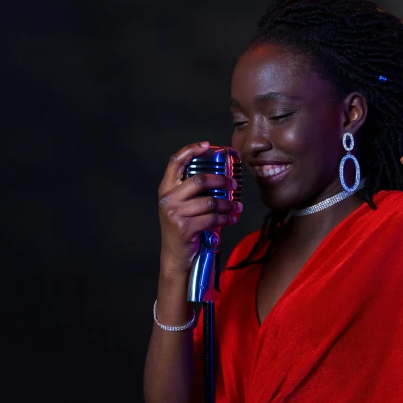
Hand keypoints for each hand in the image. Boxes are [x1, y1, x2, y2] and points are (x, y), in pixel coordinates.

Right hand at [157, 142, 242, 274]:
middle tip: (234, 184)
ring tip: (236, 206)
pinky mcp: (185, 227)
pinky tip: (231, 219)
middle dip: (221, 181)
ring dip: (228, 204)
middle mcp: (168, 199)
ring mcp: (175, 213)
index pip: (175, 162)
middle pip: (199, 180)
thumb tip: (219, 179)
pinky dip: (226, 218)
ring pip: (210, 201)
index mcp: (166, 190)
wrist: (175, 258)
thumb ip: (190, 192)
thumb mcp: (179, 207)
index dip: (191, 150)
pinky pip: (212, 218)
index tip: (207, 145)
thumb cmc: (182, 230)